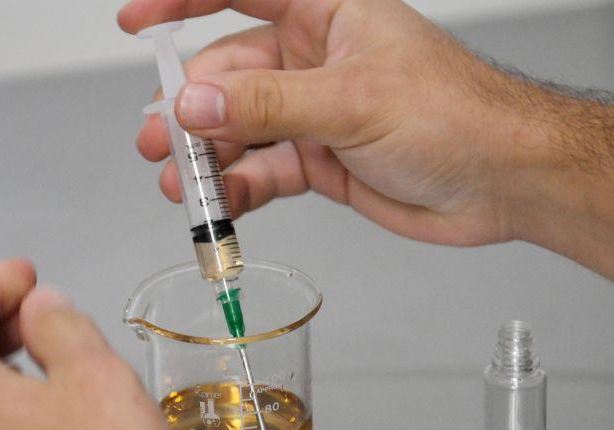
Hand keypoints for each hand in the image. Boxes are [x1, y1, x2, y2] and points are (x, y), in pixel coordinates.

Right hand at [119, 0, 566, 247]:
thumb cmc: (454, 115)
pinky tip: (221, 204)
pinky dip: (240, 189)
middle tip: (160, 140)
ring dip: (208, 158)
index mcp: (325, 14)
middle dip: (191, 110)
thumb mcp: (351, 100)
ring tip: (179, 182)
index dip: (181, 3)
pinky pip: (264, 172)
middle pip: (229, 77)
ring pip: (241, 131)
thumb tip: (195, 105)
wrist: (499, 182)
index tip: (136, 25)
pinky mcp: (319, 161)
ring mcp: (313, 114)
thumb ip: (267, 104)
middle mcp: (314, 61)